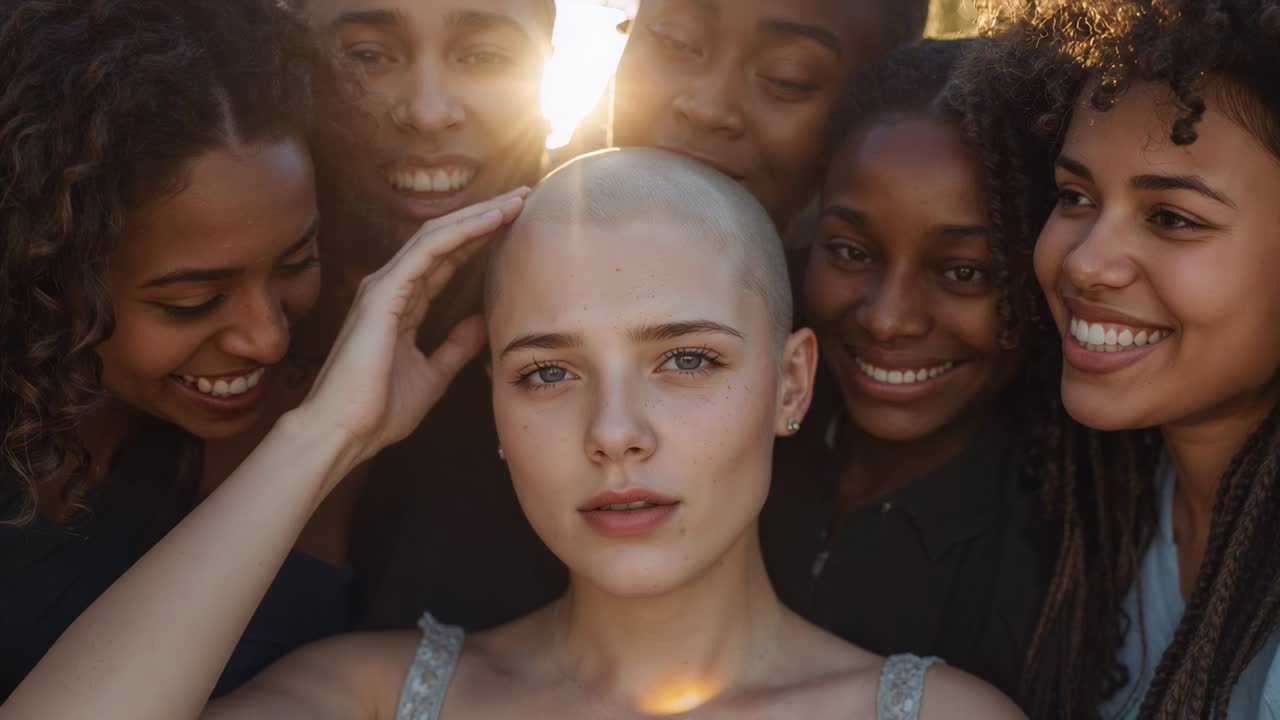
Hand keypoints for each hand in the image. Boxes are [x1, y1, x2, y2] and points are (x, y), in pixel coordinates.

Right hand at [300, 189, 526, 464]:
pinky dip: (460, 232)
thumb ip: (456, 347)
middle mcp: (391, 288)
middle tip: (522, 198)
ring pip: (437, 237)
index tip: (514, 225)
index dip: (478, 240)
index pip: (445, 261)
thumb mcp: (433, 375)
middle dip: (483, 216)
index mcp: (401, 306)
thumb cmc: (380, 410)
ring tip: (514, 201)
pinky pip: (427, 251)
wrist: (345, 432)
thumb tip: (484, 324)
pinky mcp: (383, 294)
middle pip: (444, 240)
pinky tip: (490, 221)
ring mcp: (384, 288)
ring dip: (477, 216)